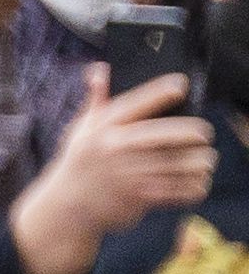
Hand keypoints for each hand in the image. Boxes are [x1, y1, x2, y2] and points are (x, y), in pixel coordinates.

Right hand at [20, 71, 218, 273]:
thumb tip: (100, 68)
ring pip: (181, 164)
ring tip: (205, 159)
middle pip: (169, 134)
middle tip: (204, 134)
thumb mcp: (81, 129)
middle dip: (195, 132)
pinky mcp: (142, 196)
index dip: (161, 92)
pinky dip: (196, 186)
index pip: (137, 103)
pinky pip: (181, 190)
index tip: (180, 84)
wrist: (68, 204)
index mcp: (104, 127)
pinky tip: (197, 181)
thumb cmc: (79, 162)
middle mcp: (118, 147)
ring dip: (201, 162)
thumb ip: (96, 100)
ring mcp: (131, 173)